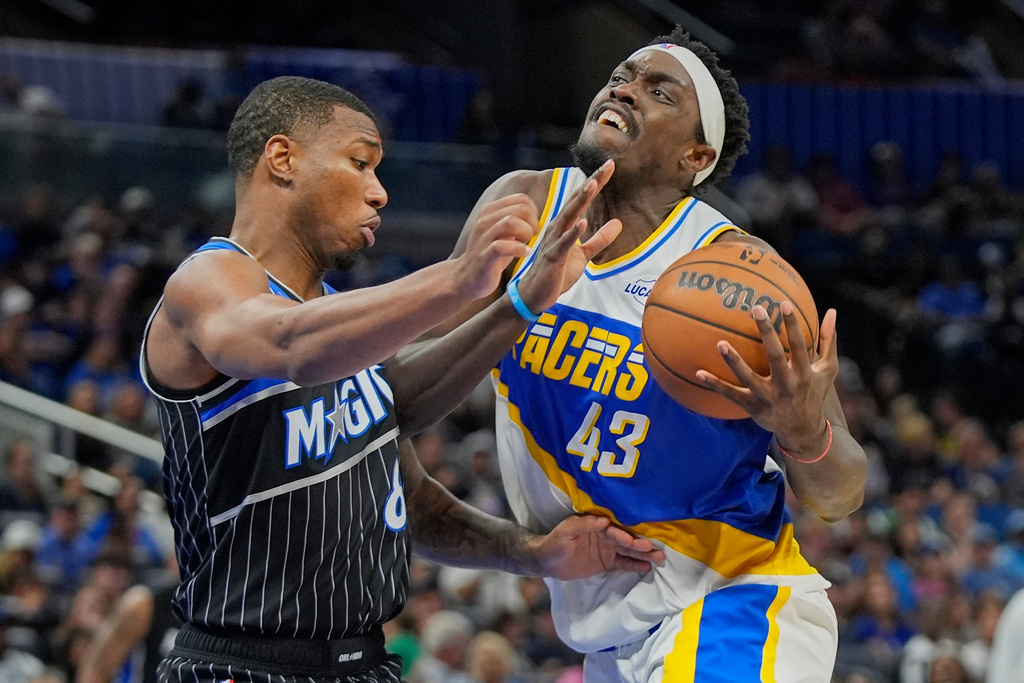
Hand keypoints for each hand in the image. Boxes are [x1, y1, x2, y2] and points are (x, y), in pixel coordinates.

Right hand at [454, 193, 539, 298]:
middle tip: (532, 238)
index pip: (521, 199)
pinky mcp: (484, 255)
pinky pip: (502, 246)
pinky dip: (519, 249)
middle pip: (520, 209)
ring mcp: (483, 237)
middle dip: (533, 223)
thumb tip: (537, 216)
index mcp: (491, 211)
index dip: (534, 213)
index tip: (532, 228)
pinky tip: (525, 253)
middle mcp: (485, 220)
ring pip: (510, 222)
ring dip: (526, 233)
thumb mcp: (504, 232)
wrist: (468, 277)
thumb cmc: (492, 254)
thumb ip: (517, 220)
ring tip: (527, 244)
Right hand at [516, 161, 621, 312]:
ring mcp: (554, 241)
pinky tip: (582, 223)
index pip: (582, 199)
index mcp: (565, 226)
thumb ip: (600, 239)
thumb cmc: (556, 273)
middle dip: (592, 182)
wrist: (533, 295)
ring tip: (593, 184)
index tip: (610, 165)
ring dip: (580, 200)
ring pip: (569, 217)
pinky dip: (572, 233)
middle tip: (608, 164)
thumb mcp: (584, 255)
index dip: (596, 182)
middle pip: (576, 201)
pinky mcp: (553, 257)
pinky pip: (563, 243)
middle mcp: (558, 228)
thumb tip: (619, 223)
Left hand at [532, 514, 665, 579]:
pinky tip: (648, 567)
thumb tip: (604, 520)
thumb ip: (583, 525)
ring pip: (629, 552)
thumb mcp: (565, 531)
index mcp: (596, 526)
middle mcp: (605, 536)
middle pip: (626, 541)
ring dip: (643, 555)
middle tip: (656, 549)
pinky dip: (635, 565)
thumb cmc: (554, 542)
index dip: (623, 536)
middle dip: (641, 545)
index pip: (613, 531)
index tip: (634, 541)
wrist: (547, 561)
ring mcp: (607, 550)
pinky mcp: (607, 563)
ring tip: (660, 558)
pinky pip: (623, 563)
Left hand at [696, 303, 839, 454]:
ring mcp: (768, 397)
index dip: (792, 325)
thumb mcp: (827, 369)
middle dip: (767, 333)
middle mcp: (786, 385)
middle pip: (775, 356)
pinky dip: (715, 385)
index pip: (799, 345)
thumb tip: (832, 311)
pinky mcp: (753, 407)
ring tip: (720, 343)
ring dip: (734, 361)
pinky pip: (731, 394)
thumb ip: (828, 341)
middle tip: (756, 309)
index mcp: (804, 373)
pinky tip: (699, 372)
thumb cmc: (813, 392)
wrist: (803, 431)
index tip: (784, 303)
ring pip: (748, 378)